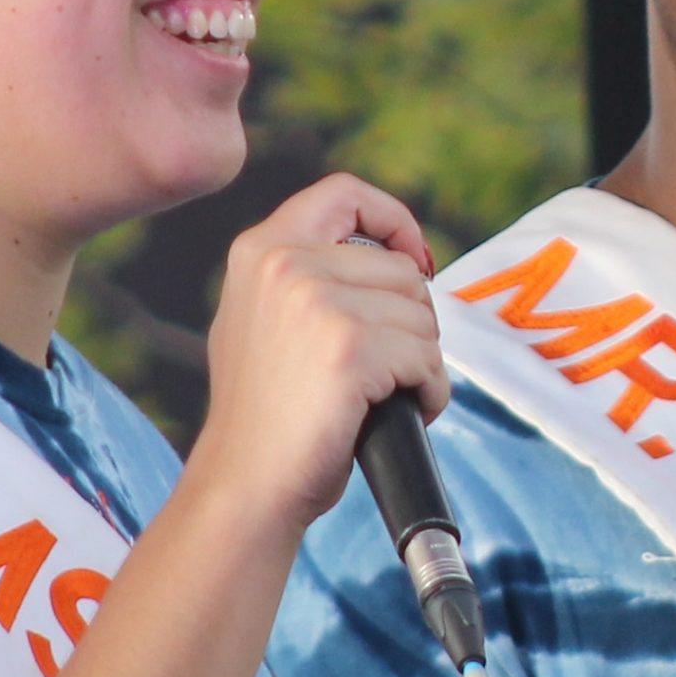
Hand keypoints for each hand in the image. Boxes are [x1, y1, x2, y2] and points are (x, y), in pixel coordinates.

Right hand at [196, 173, 448, 531]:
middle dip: (412, 325)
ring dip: (420, 365)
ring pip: (421, 318)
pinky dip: (429, 395)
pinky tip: (398, 415)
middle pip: (402, 271)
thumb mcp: (262, 320)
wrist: (246, 483)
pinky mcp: (350, 348)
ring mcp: (317, 302)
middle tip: (386, 372)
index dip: (394, 221)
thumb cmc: (264, 419)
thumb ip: (307, 279)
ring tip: (383, 399)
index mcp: (262, 249)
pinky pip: (426, 360)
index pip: (345, 193)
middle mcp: (286, 263)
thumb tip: (395, 263)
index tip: (416, 260)